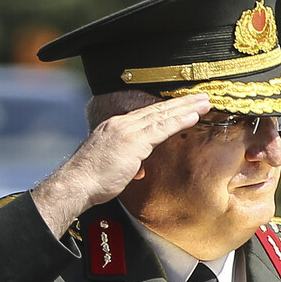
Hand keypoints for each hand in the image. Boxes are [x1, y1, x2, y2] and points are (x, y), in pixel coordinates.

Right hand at [30, 93, 210, 235]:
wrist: (76, 184)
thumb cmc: (89, 181)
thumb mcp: (111, 166)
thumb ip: (128, 163)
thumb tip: (139, 169)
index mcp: (114, 128)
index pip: (145, 115)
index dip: (166, 109)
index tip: (182, 105)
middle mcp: (120, 124)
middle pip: (156, 109)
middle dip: (181, 102)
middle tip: (201, 97)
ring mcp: (127, 131)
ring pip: (162, 115)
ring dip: (186, 108)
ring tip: (204, 102)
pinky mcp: (133, 142)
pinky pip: (161, 128)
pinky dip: (179, 121)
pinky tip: (193, 116)